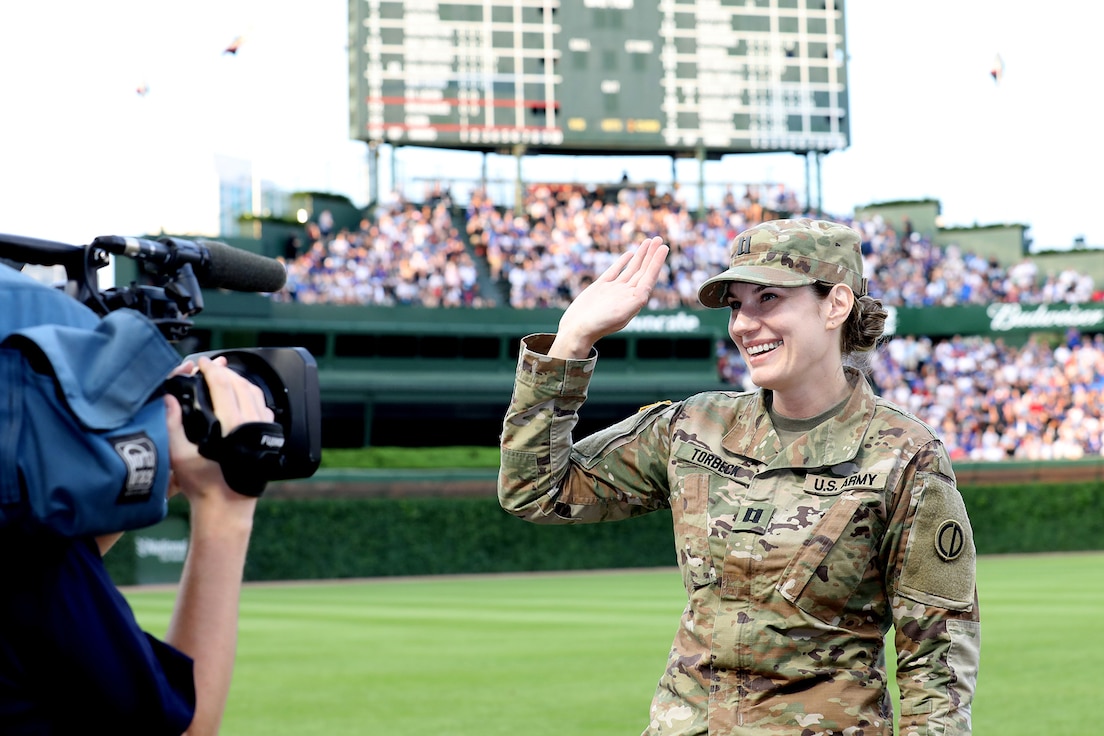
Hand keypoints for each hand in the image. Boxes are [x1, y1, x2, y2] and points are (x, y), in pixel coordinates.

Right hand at [164, 356, 272, 506]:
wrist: (227, 506)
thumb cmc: (204, 484)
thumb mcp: (180, 455)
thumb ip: (172, 424)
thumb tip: (169, 399)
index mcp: (231, 424)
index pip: (222, 384)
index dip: (210, 369)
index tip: (201, 363)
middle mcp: (250, 423)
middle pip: (239, 384)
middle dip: (223, 371)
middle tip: (209, 367)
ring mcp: (262, 429)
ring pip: (253, 392)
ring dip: (238, 380)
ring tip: (223, 376)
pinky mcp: (268, 436)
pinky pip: (262, 406)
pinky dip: (251, 394)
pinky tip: (241, 394)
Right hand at [549, 237, 669, 358]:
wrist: (576, 329)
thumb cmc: (597, 325)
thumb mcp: (619, 314)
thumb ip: (633, 303)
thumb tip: (645, 293)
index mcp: (633, 300)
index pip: (649, 278)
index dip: (657, 262)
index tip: (664, 247)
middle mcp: (626, 294)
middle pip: (643, 271)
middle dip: (651, 255)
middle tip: (659, 238)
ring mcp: (614, 290)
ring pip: (631, 269)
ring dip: (641, 256)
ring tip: (649, 241)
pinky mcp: (601, 287)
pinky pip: (615, 271)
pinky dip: (623, 262)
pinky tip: (630, 254)